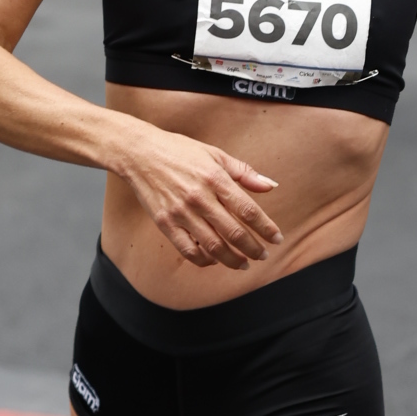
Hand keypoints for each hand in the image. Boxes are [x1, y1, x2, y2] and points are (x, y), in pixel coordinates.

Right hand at [118, 124, 283, 267]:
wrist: (139, 153)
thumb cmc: (180, 151)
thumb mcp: (215, 155)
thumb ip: (244, 172)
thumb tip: (271, 185)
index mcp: (216, 179)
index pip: (248, 210)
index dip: (266, 228)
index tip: (276, 239)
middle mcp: (200, 198)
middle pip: (234, 232)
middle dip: (253, 248)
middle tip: (263, 256)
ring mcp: (181, 213)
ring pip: (213, 246)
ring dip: (232, 259)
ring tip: (244, 264)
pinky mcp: (165, 223)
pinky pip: (188, 250)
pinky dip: (204, 260)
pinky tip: (214, 260)